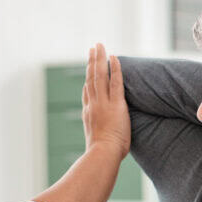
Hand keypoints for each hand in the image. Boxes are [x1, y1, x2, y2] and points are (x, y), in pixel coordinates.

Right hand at [82, 43, 129, 159]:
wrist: (102, 155)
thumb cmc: (101, 156)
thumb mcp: (96, 145)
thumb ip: (98, 139)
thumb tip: (99, 143)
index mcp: (88, 115)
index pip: (87, 94)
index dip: (88, 82)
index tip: (89, 72)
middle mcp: (93, 105)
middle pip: (90, 79)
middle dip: (91, 62)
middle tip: (92, 49)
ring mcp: (102, 103)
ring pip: (99, 76)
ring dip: (99, 59)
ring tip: (99, 46)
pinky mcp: (115, 104)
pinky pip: (115, 81)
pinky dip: (114, 68)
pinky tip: (114, 57)